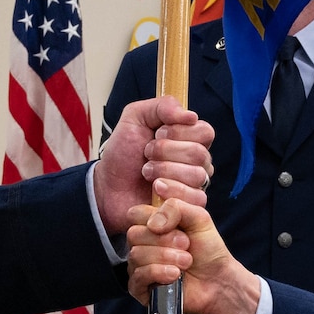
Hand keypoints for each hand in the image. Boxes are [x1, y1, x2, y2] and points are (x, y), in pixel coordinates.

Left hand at [94, 96, 214, 233]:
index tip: (157, 134)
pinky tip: (155, 190)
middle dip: (166, 152)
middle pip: (199, 153)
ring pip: (197, 175)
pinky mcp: (190, 207)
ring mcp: (194, 185)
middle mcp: (197, 161)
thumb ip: (161, 106)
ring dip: (164, 171)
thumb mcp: (135, 118)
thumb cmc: (123, 154)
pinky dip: (171, 191)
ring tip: (146, 173)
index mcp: (189, 138)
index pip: (205, 131)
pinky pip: (195, 198)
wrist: (108, 186)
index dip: (180, 132)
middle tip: (146, 154)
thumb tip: (190, 115)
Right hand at [125, 198, 261, 313]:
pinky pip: (139, 275)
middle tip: (186, 245)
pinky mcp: (139, 287)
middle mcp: (141, 244)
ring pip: (136, 254)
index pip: (135, 214)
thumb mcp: (198, 217)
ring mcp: (138, 266)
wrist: (217, 279)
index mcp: (151, 224)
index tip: (179, 225)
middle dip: (165, 239)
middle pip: (134, 234)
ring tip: (186, 261)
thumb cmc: (207, 249)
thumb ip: (176, 207)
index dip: (155, 217)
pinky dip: (160, 272)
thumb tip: (153, 223)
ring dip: (166, 257)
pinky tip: (175, 275)